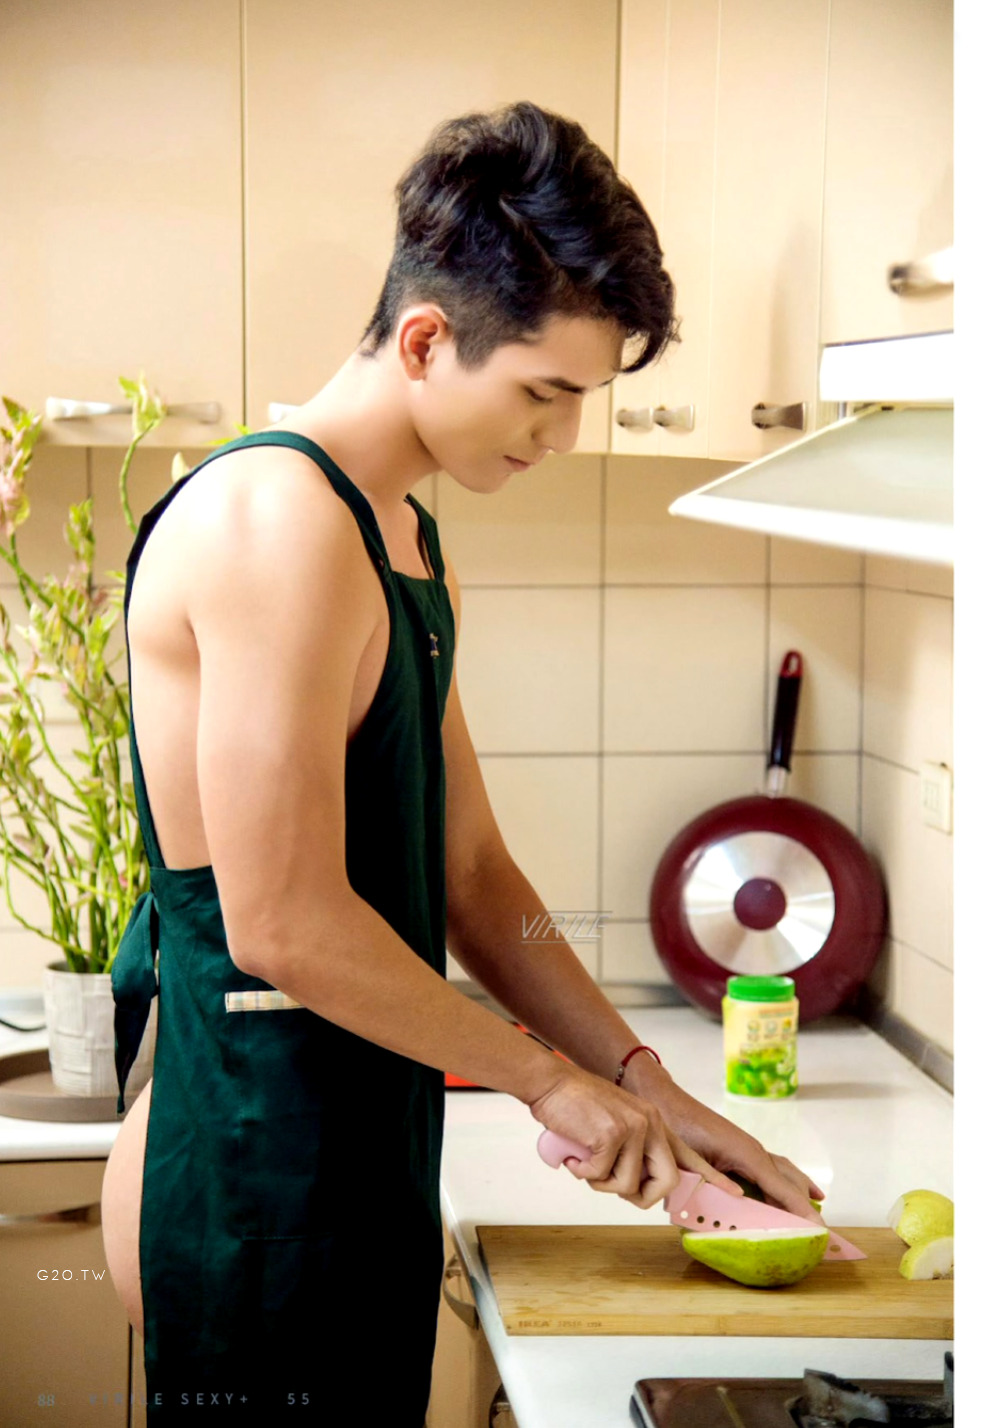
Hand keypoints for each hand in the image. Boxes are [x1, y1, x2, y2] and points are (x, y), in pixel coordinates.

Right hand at [529, 1064, 742, 1211]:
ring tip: (584, 1163)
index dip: (711, 1178)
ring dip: (600, 1183)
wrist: (551, 1083)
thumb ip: (632, 1151)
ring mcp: (635, 1127)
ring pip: (628, 1185)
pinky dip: (582, 1173)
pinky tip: (573, 1156)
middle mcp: (651, 1124)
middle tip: (612, 1187)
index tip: (735, 1193)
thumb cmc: (576, 1109)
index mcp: (654, 1123)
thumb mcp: (614, 1126)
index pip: (690, 1155)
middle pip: (666, 1183)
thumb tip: (634, 1188)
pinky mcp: (613, 1133)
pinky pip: (601, 1176)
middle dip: (639, 1197)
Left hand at [623, 1056, 824, 1224]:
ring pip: (783, 1172)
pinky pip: (772, 1167)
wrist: (664, 1101)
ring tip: (816, 1207)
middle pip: (789, 1181)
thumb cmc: (676, 1129)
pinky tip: (793, 1186)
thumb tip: (723, 1219)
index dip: (800, 1212)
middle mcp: (755, 1151)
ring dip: (799, 1191)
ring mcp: (749, 1148)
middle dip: (805, 1205)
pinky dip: (786, 1179)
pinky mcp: (740, 1148)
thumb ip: (711, 1191)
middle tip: (821, 1232)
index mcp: (748, 1155)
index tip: (819, 1231)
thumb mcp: (693, 1164)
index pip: (782, 1189)